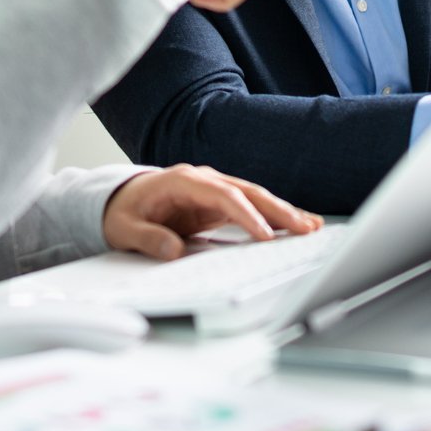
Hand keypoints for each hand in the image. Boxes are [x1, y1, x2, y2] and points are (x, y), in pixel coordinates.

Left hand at [103, 165, 322, 261]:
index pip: (223, 196)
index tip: (265, 236)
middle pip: (248, 193)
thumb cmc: (122, 211)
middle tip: (305, 229)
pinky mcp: (219, 204)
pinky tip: (296, 225)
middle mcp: (205, 180)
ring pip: (255, 198)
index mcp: (183, 181)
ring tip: (312, 227)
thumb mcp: (124, 228)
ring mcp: (214, 190)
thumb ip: (148, 238)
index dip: (246, 216)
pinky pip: (251, 209)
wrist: (118, 200)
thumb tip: (173, 250)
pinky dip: (273, 217)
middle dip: (278, 210)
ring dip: (283, 212)